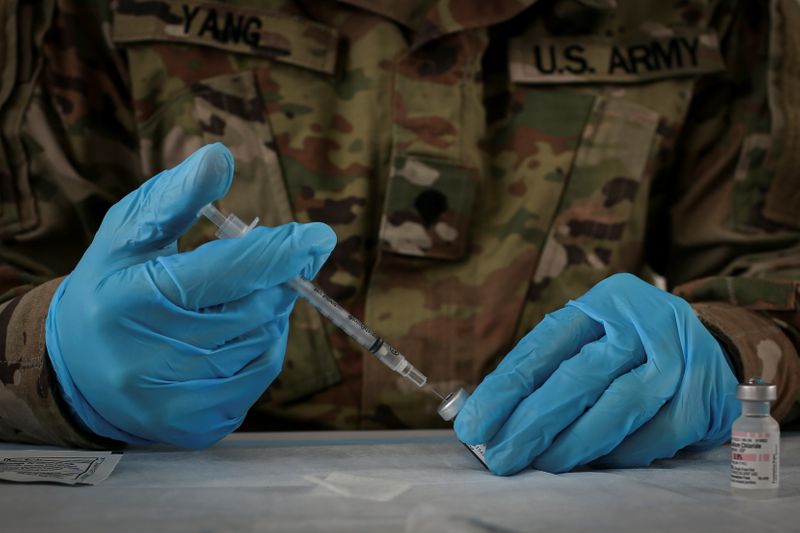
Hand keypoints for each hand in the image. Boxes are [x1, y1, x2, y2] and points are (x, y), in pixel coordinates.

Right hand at [45, 144, 335, 447]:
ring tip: (239, 298)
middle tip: (267, 263)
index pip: (228, 272)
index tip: (318, 237)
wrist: (75, 371)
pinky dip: (261, 347)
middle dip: (273, 280)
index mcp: (133, 300)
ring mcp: (177, 401)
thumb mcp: (128, 234)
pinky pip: (258, 378)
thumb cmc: (109, 288)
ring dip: (269, 312)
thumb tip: (219, 158)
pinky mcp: (196, 427)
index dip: (280, 252)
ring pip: (265, 343)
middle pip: (256, 309)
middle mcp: (153, 360)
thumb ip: (175, 197)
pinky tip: (236, 334)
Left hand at [454, 273, 739, 474]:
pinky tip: (593, 463)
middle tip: (501, 457)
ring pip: (618, 407)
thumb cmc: (628, 345)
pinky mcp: (704, 395)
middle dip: (532, 424)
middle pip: (578, 378)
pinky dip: (620, 454)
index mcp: (602, 302)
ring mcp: (679, 357)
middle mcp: (642, 322)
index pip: (543, 348)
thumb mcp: (590, 335)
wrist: (709, 343)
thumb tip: (494, 417)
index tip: (474, 425)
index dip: (505, 390)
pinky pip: (656, 435)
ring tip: (541, 464)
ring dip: (574, 444)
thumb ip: (548, 368)